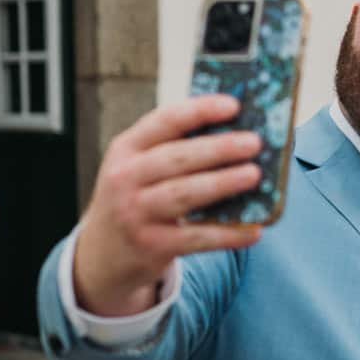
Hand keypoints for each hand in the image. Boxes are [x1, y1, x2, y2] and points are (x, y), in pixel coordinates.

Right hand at [74, 95, 264, 316]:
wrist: (104, 254)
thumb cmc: (137, 199)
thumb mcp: (139, 169)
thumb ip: (176, 151)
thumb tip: (240, 139)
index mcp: (126, 149)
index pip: (164, 121)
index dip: (199, 111)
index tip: (233, 105)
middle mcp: (126, 178)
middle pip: (177, 158)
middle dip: (218, 148)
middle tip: (254, 142)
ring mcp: (136, 213)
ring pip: (185, 194)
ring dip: (222, 183)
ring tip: (254, 175)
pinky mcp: (152, 246)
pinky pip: (197, 238)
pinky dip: (228, 234)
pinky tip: (255, 229)